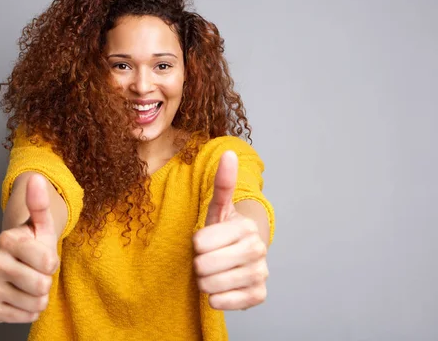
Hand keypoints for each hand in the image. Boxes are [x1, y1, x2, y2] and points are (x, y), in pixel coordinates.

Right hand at [0, 174, 58, 322]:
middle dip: (46, 281)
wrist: (19, 263)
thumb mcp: (42, 225)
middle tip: (37, 272)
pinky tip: (22, 297)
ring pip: (34, 304)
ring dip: (38, 298)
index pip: (48, 262)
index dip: (53, 263)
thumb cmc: (34, 244)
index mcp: (7, 239)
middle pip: (41, 285)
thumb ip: (40, 204)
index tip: (44, 257)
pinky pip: (20, 317)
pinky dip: (27, 311)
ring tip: (30, 284)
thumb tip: (37, 179)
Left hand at [193, 151, 268, 309]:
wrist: (239, 259)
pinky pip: (227, 303)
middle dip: (199, 264)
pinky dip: (217, 299)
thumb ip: (222, 184)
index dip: (196, 245)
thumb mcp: (218, 210)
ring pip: (213, 285)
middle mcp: (258, 249)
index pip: (200, 242)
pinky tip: (219, 291)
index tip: (204, 242)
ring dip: (205, 282)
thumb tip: (228, 153)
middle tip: (206, 260)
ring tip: (211, 274)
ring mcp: (260, 273)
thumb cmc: (223, 234)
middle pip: (205, 264)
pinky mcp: (258, 295)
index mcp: (245, 226)